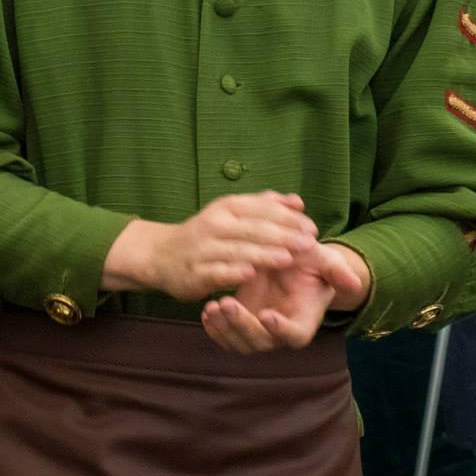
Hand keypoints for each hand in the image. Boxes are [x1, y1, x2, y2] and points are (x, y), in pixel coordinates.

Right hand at [101, 193, 319, 302]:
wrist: (162, 255)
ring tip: (288, 259)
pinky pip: (215, 272)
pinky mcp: (194, 273)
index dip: (288, 218)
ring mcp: (203, 249)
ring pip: (237, 250)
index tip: (312, 228)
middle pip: (253, 229)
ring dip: (263, 254)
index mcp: (227, 207)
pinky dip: (232, 272)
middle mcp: (214, 224)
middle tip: (309, 245)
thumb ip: (265, 205)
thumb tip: (298, 201)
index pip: (262, 209)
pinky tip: (250, 274)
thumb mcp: (232, 213)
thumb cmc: (207, 234)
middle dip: (283, 236)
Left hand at [202, 242, 371, 353]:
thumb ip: (337, 271)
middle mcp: (280, 330)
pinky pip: (226, 336)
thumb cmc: (312, 261)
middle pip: (261, 342)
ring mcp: (258, 329)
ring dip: (225, 329)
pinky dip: (215, 328)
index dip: (282, 329)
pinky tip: (207, 309)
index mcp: (304, 319)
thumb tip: (354, 282)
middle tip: (228, 303)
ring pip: (240, 343)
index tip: (268, 314)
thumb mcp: (325, 260)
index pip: (295, 336)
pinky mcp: (240, 322)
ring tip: (213, 307)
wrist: (288, 258)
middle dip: (243, 326)